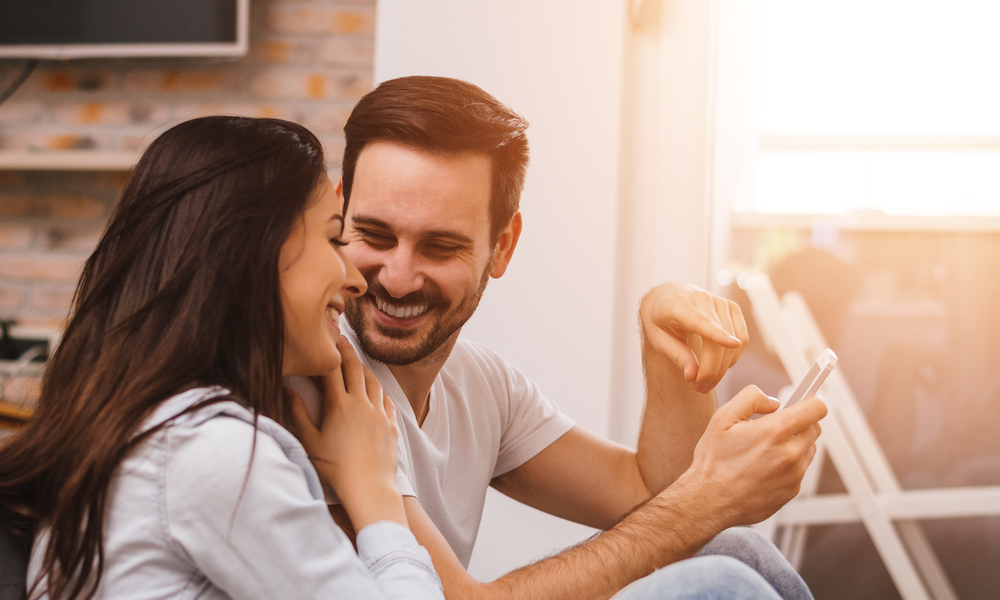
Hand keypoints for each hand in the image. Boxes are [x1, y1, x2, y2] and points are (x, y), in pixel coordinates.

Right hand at [286, 339, 405, 529]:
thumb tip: (287, 389)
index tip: (324, 340)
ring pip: (373, 381)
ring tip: (357, 362)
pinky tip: (375, 390)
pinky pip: (386, 399)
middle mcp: (361, 403)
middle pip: (355, 368)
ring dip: (364, 368)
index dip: (327, 353)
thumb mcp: (310, 442)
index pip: (332, 369)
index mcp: (338, 405)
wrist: (369, 488)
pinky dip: (379, 390)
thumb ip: (297, 413)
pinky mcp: (390, 424)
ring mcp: (378, 412)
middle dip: (347, 351)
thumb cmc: (335, 469)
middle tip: (342, 340)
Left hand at [640, 282, 747, 392]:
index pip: (701, 321)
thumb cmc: (660, 319)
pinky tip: (719, 364)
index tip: (732, 344)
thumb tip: (692, 376)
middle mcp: (703, 300)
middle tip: (699, 388)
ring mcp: (721, 302)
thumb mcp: (657, 338)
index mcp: (679, 305)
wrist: (668, 296)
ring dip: (723, 368)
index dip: (718, 334)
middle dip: (711, 371)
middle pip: (718, 342)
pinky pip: (743, 338)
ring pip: (734, 343)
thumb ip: (676, 355)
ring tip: (706, 381)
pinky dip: (733, 356)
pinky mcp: (732, 308)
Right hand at [672, 385, 826, 527]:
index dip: (810, 401)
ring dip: (794, 444)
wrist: (709, 501)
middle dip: (798, 423)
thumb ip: (751, 398)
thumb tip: (773, 402)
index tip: (802, 402)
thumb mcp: (723, 418)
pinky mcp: (793, 490)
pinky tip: (763, 468)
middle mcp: (791, 453)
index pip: (816, 408)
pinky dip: (787, 465)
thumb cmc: (714, 461)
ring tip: (765, 451)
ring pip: (808, 449)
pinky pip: (799, 470)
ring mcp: (794, 474)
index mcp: (776, 431)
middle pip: (815, 428)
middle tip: (774, 428)